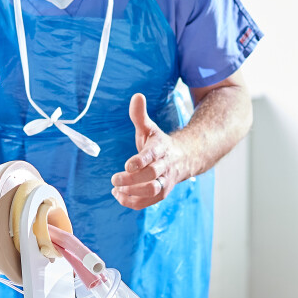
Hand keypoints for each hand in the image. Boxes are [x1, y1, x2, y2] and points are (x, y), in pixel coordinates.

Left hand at [110, 93, 186, 209]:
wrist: (184, 158)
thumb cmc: (158, 143)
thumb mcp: (149, 128)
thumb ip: (140, 115)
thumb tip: (136, 95)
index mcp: (161, 148)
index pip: (152, 155)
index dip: (140, 161)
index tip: (127, 165)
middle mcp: (165, 166)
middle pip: (151, 176)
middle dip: (131, 180)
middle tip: (114, 179)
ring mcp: (165, 181)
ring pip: (153, 191)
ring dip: (132, 193)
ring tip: (115, 189)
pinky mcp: (163, 192)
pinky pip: (150, 202)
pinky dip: (133, 202)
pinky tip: (119, 196)